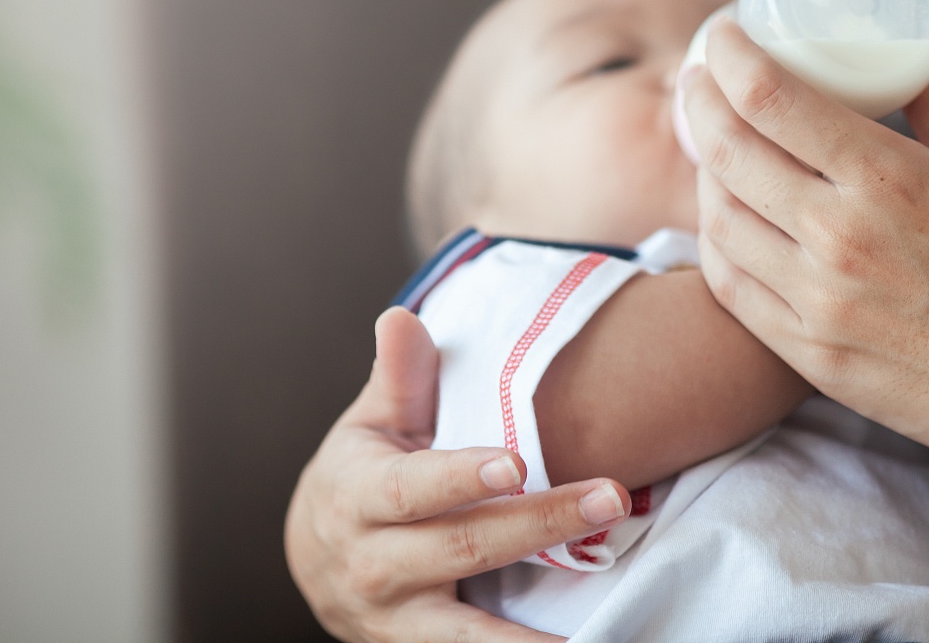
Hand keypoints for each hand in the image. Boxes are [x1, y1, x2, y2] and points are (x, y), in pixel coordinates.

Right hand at [285, 308, 631, 642]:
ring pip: (467, 632)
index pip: (412, 488)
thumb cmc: (362, 473)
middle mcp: (374, 565)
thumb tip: (400, 317)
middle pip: (464, 548)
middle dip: (541, 526)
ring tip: (597, 631)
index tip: (516, 464)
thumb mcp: (371, 423)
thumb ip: (399, 378)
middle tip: (612, 498)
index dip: (461, 477)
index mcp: (359, 496)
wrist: (317, 561)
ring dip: (532, 635)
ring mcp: (397, 620)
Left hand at [682, 19, 928, 470]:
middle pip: (727, 150)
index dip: (728, 54)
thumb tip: (902, 51)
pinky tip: (723, 218)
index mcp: (886, 177)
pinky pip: (729, 285)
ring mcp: (818, 301)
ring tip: (711, 145)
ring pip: (718, 217)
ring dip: (701, 169)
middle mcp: (840, 236)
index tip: (721, 33)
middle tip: (699, 79)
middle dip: (699, 99)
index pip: (770, 97)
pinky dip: (713, 241)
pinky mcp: (809, 353)